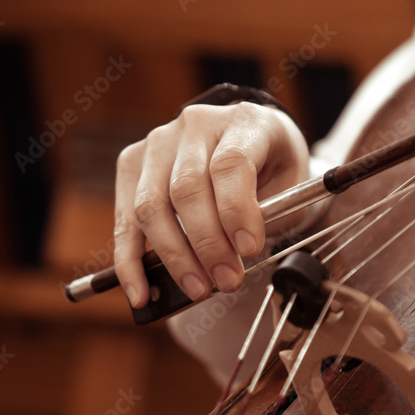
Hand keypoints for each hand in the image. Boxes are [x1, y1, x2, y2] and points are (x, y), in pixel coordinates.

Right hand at [113, 102, 309, 307]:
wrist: (251, 145)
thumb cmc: (272, 168)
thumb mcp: (288, 186)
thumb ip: (266, 216)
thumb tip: (231, 258)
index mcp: (243, 122)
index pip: (230, 164)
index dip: (236, 210)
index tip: (249, 249)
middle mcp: (195, 125)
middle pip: (187, 189)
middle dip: (207, 244)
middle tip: (227, 280)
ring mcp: (157, 144)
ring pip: (151, 206)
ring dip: (174, 257)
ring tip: (198, 289)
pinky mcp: (132, 166)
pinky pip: (126, 220)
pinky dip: (131, 262)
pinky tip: (140, 292)